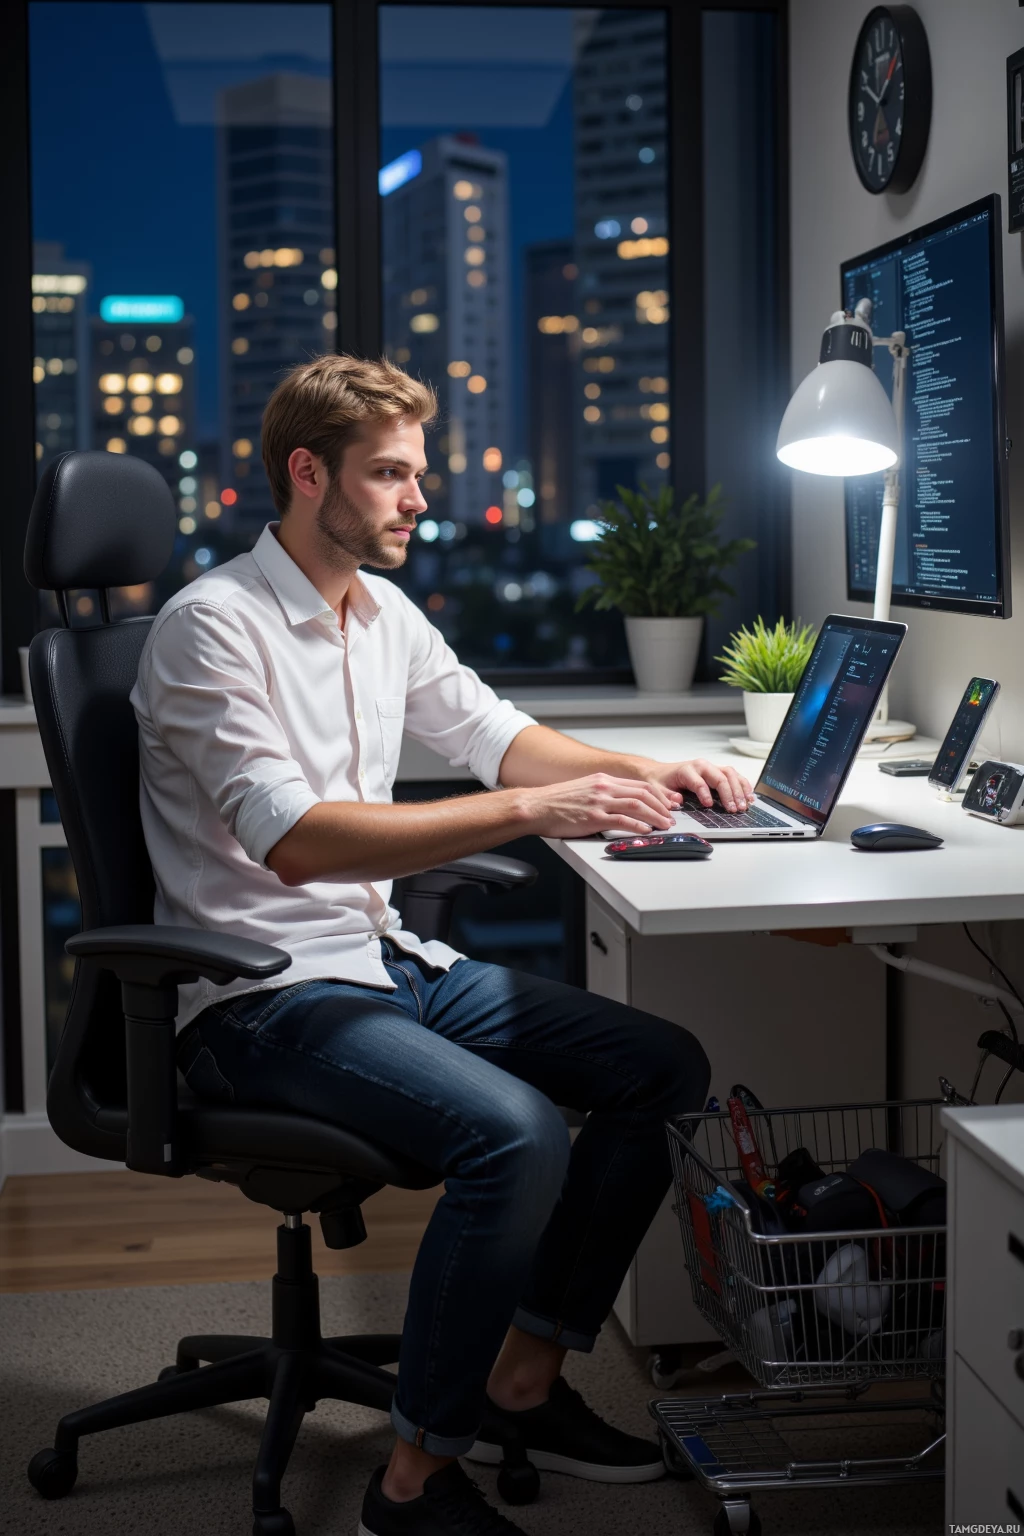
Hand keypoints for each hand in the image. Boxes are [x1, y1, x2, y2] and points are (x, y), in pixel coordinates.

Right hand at [521, 773, 681, 838]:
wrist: (535, 806)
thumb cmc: (556, 802)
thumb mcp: (584, 790)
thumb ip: (602, 794)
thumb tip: (619, 803)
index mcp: (603, 780)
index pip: (640, 785)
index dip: (659, 795)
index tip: (669, 804)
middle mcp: (604, 788)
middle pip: (643, 793)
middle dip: (662, 806)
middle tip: (672, 817)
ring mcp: (599, 802)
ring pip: (637, 806)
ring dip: (655, 817)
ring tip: (665, 826)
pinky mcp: (593, 817)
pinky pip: (621, 820)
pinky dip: (637, 826)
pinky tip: (646, 831)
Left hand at [651, 758, 753, 813]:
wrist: (660, 772)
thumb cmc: (661, 781)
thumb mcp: (658, 790)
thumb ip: (666, 797)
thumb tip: (678, 801)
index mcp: (687, 770)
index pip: (700, 782)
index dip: (705, 794)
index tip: (709, 806)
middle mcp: (702, 766)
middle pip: (721, 777)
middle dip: (729, 794)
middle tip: (734, 809)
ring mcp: (711, 768)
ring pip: (730, 774)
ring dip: (739, 790)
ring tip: (744, 805)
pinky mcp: (717, 772)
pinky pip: (734, 776)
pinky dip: (743, 785)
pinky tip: (749, 796)